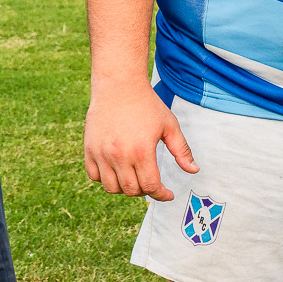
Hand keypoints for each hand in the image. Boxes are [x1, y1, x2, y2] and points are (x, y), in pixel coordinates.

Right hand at [84, 79, 198, 199]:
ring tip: (135, 177)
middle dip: (145, 191)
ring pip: (111, 187)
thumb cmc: (148, 105)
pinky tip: (118, 171)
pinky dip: (106, 179)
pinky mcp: (89, 150)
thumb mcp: (170, 126)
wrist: (119, 87)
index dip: (161, 194)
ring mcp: (101, 154)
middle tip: (153, 183)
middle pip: (131, 190)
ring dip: (125, 188)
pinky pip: (94, 176)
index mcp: (141, 151)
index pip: (150, 186)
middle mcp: (119, 156)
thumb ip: (182, 150)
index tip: (168, 194)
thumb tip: (193, 170)